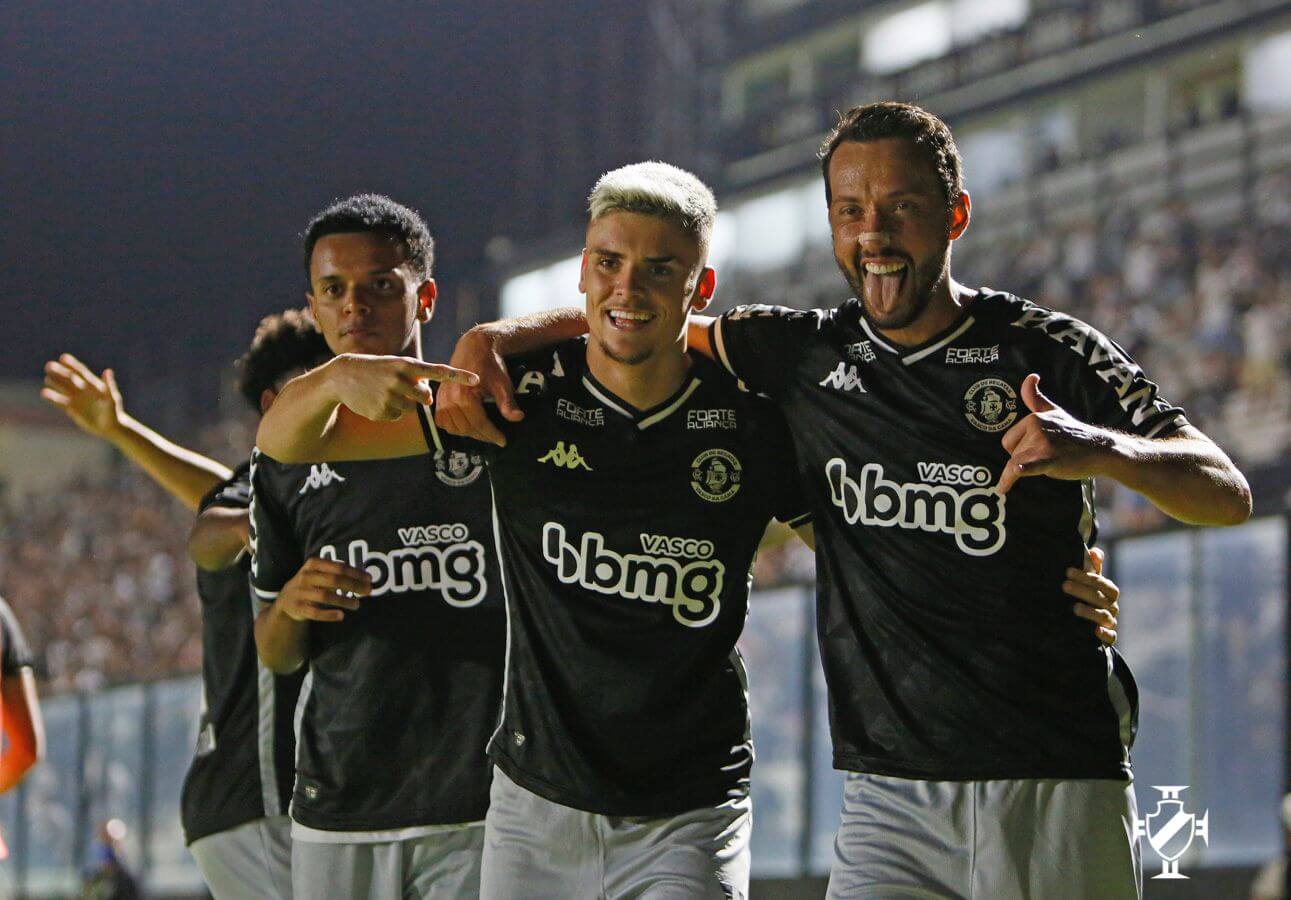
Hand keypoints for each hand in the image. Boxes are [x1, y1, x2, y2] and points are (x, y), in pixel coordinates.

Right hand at [41, 354, 124, 438]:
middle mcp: (83, 390)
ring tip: (47, 378)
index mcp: (93, 385)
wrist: (110, 427)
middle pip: (69, 378)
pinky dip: (53, 398)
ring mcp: (76, 399)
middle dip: (59, 371)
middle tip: (49, 365)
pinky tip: (44, 393)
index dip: (72, 364)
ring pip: (63, 388)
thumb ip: (109, 385)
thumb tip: (108, 371)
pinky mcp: (72, 408)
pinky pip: (60, 402)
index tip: (63, 357)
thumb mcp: (112, 398)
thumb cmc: (114, 412)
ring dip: (55, 382)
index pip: (81, 372)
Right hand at [277, 558, 371, 622]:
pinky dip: (329, 615)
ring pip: (326, 596)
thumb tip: (366, 579)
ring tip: (357, 605)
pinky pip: (315, 612)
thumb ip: (338, 573)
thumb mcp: (320, 573)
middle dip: (354, 585)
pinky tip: (341, 615)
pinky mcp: (298, 607)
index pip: (339, 567)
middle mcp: (306, 576)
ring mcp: (300, 592)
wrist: (285, 599)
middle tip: (368, 591)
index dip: (356, 573)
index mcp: (313, 564)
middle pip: (334, 580)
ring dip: (344, 600)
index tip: (369, 579)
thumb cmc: (311, 583)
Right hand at [328, 354, 477, 421]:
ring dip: (402, 404)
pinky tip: (375, 400)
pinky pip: (396, 416)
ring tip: (384, 392)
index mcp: (406, 365)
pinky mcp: (381, 411)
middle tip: (403, 389)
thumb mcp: (395, 365)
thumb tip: (429, 396)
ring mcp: (390, 396)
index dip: (459, 376)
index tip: (477, 380)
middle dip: (419, 396)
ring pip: (411, 409)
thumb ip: (415, 376)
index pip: (438, 371)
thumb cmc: (375, 369)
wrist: (342, 376)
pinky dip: (389, 411)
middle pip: (426, 398)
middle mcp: (400, 379)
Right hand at [434, 328, 523, 446]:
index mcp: (464, 395)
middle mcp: (449, 398)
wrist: (474, 349)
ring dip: (469, 434)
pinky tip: (467, 426)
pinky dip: (453, 427)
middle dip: (483, 436)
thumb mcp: (502, 384)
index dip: (493, 435)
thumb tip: (518, 418)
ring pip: (454, 428)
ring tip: (484, 433)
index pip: (479, 424)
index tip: (503, 441)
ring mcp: (442, 399)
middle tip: (496, 438)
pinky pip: (442, 421)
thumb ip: (508, 403)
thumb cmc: (490, 366)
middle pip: (466, 428)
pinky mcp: (438, 398)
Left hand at [998, 374, 1116, 492]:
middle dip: (1026, 459)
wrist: (1100, 449)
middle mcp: (1036, 428)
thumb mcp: (1053, 411)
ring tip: (1050, 466)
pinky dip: (1024, 468)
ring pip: (1018, 465)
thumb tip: (1031, 375)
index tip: (1035, 448)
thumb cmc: (1072, 432)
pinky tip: (1018, 470)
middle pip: (1013, 454)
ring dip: (1027, 471)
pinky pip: (1033, 465)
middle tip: (1048, 455)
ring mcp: (1044, 444)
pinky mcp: (1052, 460)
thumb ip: (1035, 397)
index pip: (1008, 441)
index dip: (1020, 448)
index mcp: (1033, 418)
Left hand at [1064, 546, 1119, 645]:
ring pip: (1104, 617)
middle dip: (1083, 591)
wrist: (1088, 626)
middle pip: (1101, 599)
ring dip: (1089, 612)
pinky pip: (1111, 637)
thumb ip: (1092, 567)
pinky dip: (1105, 634)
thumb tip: (1094, 552)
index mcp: (1109, 592)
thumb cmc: (1088, 597)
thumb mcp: (1090, 582)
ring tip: (1074, 608)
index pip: (1102, 583)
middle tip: (1064, 586)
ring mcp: (1111, 622)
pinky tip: (1095, 631)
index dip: (1087, 577)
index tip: (1068, 572)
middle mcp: (1112, 607)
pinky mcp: (1108, 638)